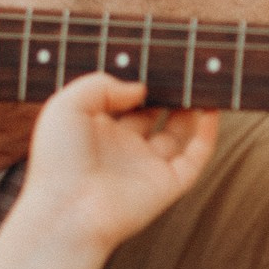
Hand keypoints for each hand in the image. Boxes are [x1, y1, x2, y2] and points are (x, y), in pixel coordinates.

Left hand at [14, 76, 217, 253]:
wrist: (68, 212)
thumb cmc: (58, 162)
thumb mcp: (66, 106)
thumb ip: (101, 85)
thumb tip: (140, 88)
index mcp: (95, 130)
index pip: (121, 100)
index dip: (137, 79)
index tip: (153, 56)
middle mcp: (123, 148)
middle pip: (152, 113)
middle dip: (166, 91)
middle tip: (181, 64)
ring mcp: (147, 167)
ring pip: (178, 133)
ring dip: (191, 108)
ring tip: (200, 79)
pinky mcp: (167, 185)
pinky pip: (195, 157)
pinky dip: (207, 134)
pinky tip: (210, 108)